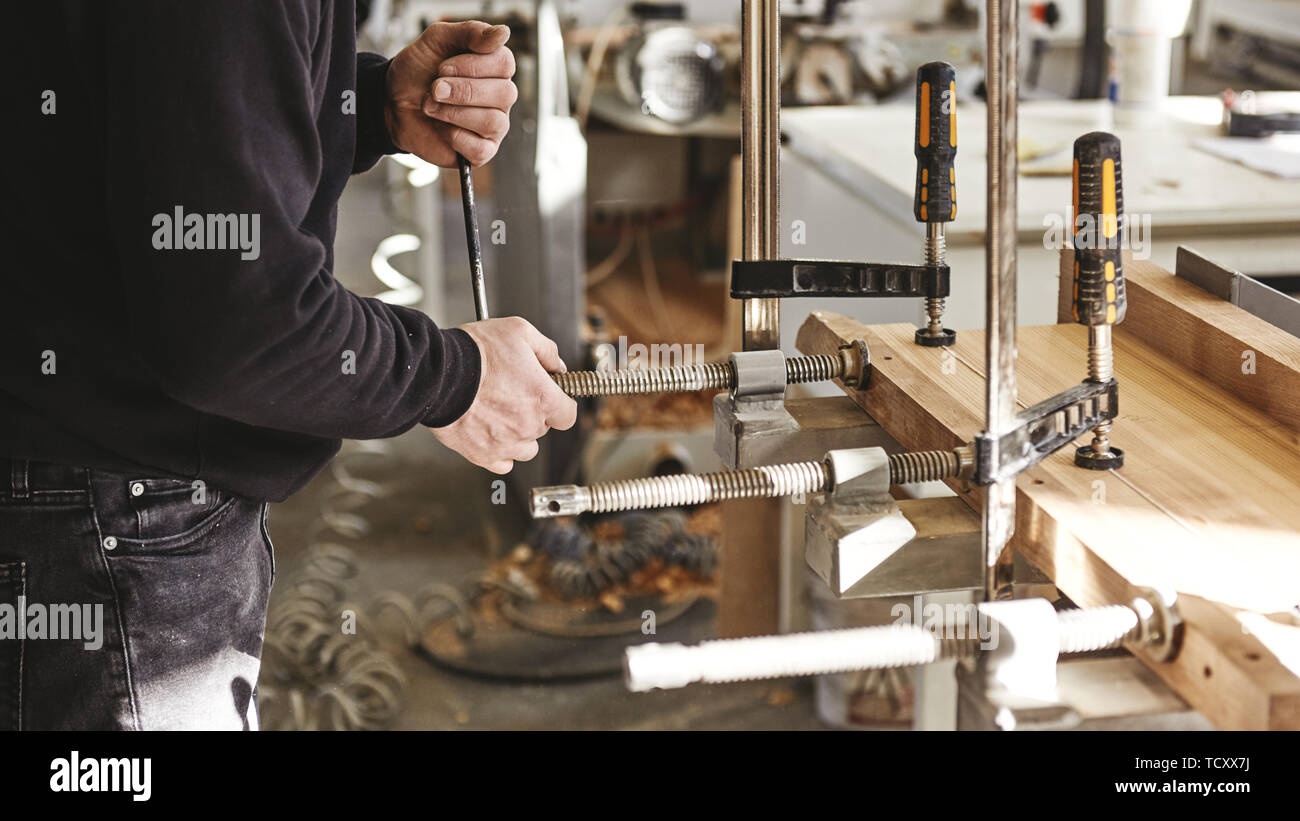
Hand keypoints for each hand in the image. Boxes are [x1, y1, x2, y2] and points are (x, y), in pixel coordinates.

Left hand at [384, 21, 517, 167]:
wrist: (392, 102)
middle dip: (462, 90)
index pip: (504, 64)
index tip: (442, 67)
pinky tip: (441, 129)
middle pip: (504, 93)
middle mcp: (500, 96)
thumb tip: (503, 33)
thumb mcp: (436, 41)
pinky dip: (455, 137)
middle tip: (434, 88)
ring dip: (454, 113)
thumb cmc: (417, 72)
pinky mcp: (482, 151)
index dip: (472, 66)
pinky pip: (481, 149)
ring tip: (431, 106)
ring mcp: (494, 125)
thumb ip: (469, 32)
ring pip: (492, 121)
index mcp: (495, 68)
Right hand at [431, 318, 577, 473]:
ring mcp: (506, 444)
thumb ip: (547, 350)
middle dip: (533, 413)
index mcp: (543, 398)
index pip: (568, 415)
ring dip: (518, 435)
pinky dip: (499, 451)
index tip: (550, 397)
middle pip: (543, 428)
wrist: (437, 374)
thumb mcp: (519, 331)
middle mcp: (528, 425)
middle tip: (512, 395)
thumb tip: (558, 366)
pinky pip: (503, 462)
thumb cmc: (476, 352)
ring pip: (525, 449)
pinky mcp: (483, 455)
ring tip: (499, 414)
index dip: (560, 404)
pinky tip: (489, 431)